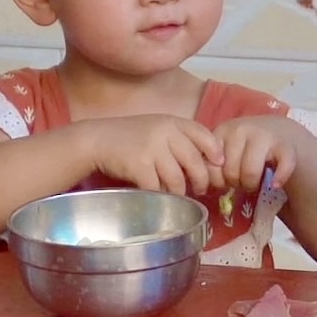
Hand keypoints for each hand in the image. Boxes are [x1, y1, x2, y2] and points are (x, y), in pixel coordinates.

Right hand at [83, 115, 225, 199]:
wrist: (97, 140)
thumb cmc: (131, 137)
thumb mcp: (157, 128)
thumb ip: (179, 139)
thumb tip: (209, 161)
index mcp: (172, 121)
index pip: (203, 134)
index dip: (214, 151)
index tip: (218, 164)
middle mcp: (164, 132)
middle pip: (194, 160)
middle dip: (200, 179)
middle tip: (200, 188)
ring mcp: (151, 149)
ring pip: (177, 178)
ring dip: (180, 191)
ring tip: (178, 194)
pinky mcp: (139, 166)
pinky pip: (157, 188)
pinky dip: (160, 195)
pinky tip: (158, 195)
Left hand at [214, 116, 301, 213]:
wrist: (277, 131)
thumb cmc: (245, 148)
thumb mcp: (225, 150)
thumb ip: (212, 164)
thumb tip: (201, 187)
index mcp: (222, 131)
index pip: (210, 167)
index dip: (217, 180)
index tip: (223, 181)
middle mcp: (241, 130)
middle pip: (231, 172)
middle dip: (235, 183)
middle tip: (240, 181)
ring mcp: (264, 135)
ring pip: (250, 172)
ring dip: (251, 184)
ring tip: (252, 183)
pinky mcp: (284, 145)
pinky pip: (282, 167)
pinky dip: (279, 178)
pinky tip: (276, 184)